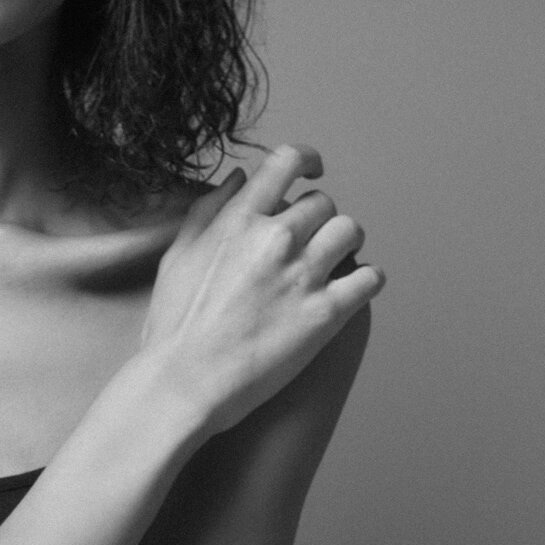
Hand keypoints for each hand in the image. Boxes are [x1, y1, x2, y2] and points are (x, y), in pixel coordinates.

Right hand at [140, 145, 382, 436]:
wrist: (184, 383)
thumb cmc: (174, 327)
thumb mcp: (178, 256)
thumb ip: (209, 210)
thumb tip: (240, 179)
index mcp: (238, 221)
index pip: (286, 162)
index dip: (307, 160)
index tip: (313, 171)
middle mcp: (275, 240)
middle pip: (322, 203)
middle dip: (317, 220)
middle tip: (309, 243)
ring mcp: (303, 275)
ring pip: (350, 231)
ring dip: (345, 242)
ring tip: (334, 261)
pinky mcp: (325, 313)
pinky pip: (370, 278)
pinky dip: (367, 280)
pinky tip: (353, 289)